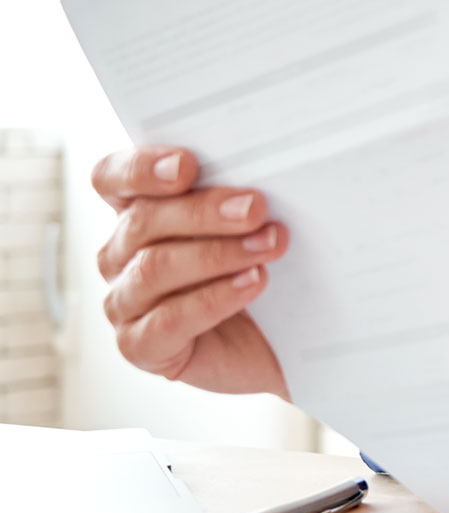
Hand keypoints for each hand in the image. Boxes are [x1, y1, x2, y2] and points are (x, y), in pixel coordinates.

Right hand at [91, 146, 290, 399]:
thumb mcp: (246, 229)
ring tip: (269, 246)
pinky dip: (214, 298)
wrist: (273, 344)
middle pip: (142, 221)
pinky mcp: (140, 346)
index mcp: (136, 214)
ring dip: (218, 254)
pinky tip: (253, 283)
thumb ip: (235, 200)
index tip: (187, 165)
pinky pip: (168, 320)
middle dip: (204, 211)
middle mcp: (119, 256)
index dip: (141, 168)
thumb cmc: (255, 274)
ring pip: (154, 269)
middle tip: (255, 208)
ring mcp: (124, 303)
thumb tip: (254, 183)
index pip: (112, 179)